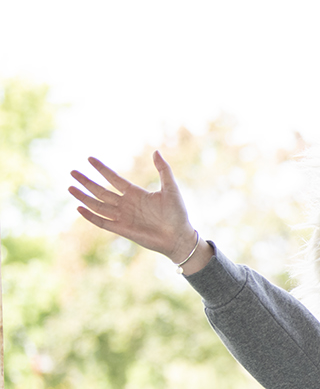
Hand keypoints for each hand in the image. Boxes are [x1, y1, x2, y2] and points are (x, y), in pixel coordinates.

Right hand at [68, 153, 206, 272]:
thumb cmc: (178, 213)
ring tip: (70, 187)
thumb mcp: (171, 188)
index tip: (89, 158)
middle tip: (72, 172)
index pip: (114, 178)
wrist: (180, 236)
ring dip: (84, 197)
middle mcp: (126, 204)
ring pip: (98, 205)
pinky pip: (102, 222)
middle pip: (101, 191)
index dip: (102, 169)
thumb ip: (163, 170)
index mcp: (136, 193)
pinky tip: (79, 208)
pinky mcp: (122, 229)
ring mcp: (123, 217)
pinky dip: (91, 216)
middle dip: (87, 182)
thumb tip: (156, 151)